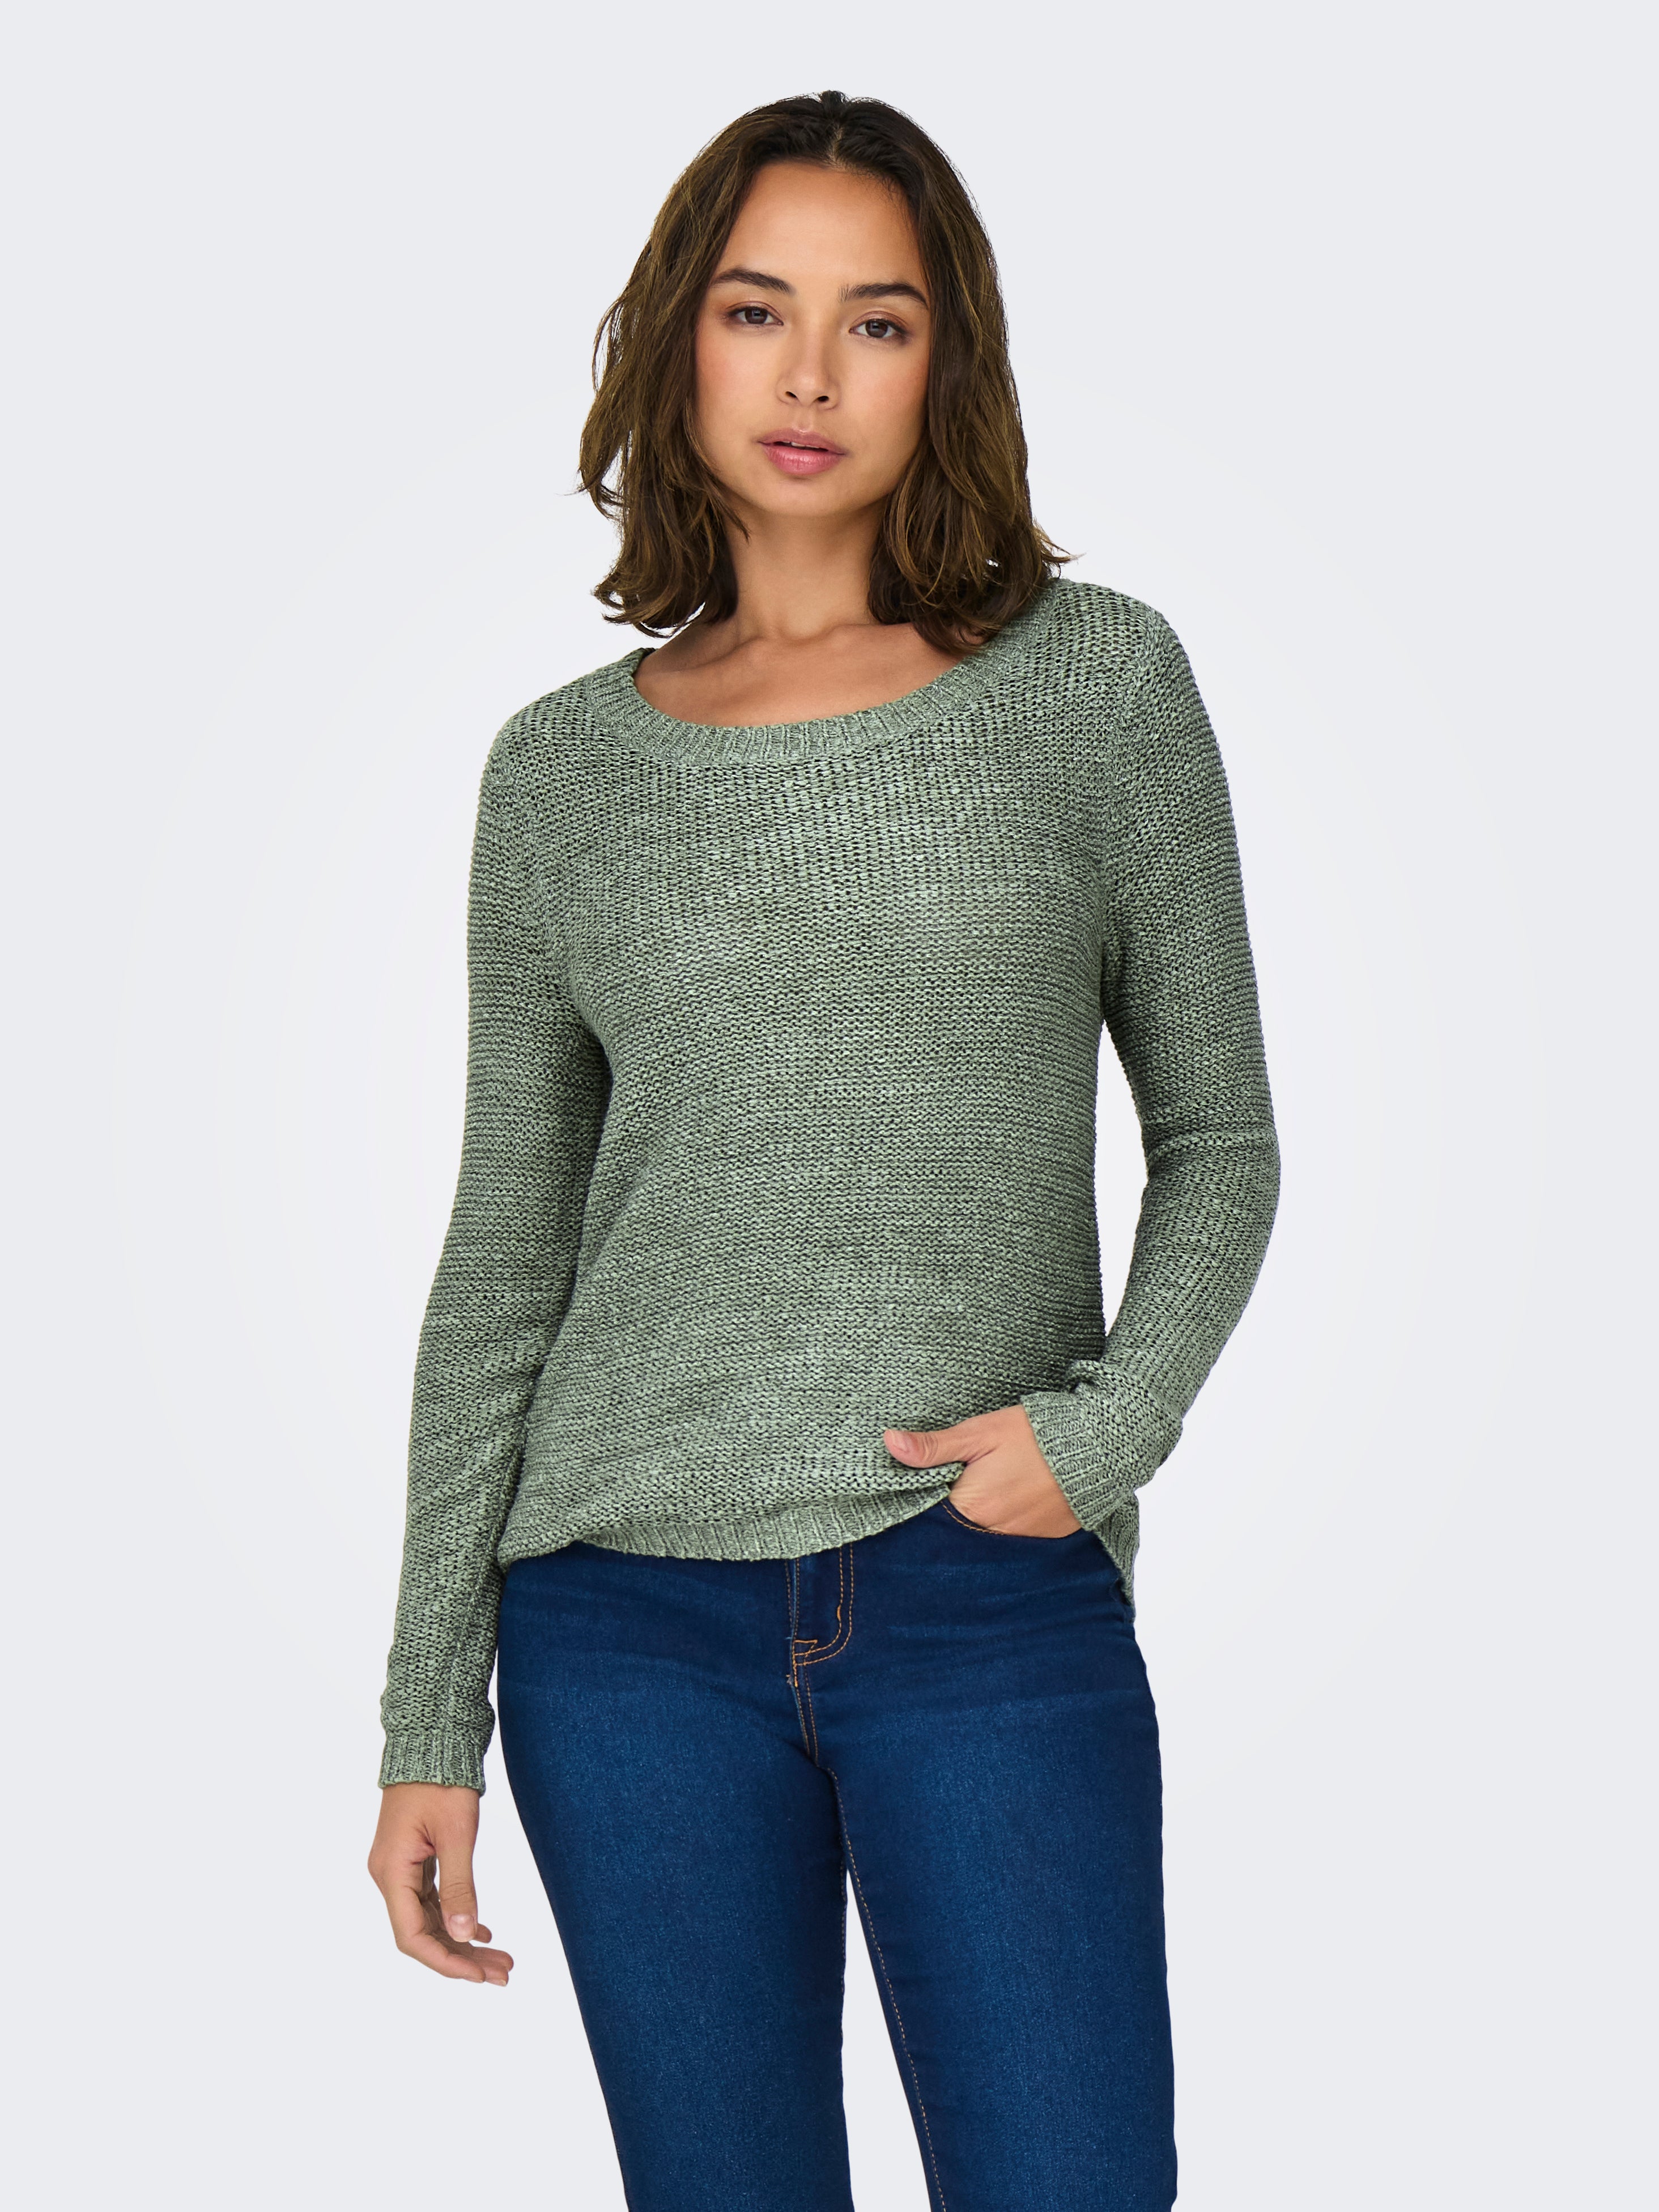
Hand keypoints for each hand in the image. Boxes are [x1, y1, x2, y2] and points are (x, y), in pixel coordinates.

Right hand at [367, 1783, 513, 1984]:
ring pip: (431, 1919)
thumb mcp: (456, 1833)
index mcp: (391, 1872)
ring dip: (464, 1941)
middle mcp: (390, 1875)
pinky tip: (482, 1932)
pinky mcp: (414, 1860)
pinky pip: (433, 1900)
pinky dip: (457, 1916)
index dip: (445, 1961)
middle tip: (504, 1974)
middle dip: (462, 1958)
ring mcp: (401, 1868)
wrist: (431, 1740)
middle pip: (423, 1934)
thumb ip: (459, 1886)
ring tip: (502, 1960)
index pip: (413, 1936)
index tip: (480, 1976)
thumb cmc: (441, 1781)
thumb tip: (464, 1934)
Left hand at [883, 1406, 1083, 1536]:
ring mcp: (1021, 1540)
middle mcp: (995, 1532)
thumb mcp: (981, 1432)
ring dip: (975, 1525)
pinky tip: (1006, 1506)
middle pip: (955, 1534)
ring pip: (982, 1540)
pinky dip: (1003, 1528)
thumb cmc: (1036, 1434)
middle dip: (947, 1519)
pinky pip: (1011, 1541)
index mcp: (973, 1506)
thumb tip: (890, 1444)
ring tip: (981, 1497)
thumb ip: (935, 1446)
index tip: (915, 1491)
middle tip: (950, 1492)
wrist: (1098, 1446)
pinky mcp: (1044, 1539)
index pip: (930, 1519)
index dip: (920, 1505)